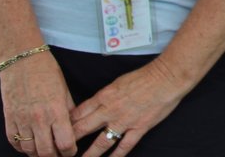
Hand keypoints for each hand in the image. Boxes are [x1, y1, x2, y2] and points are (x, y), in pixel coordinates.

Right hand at [0, 52, 76, 156]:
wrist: (22, 60)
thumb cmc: (47, 72)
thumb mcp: (65, 90)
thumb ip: (69, 111)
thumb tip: (74, 128)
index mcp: (56, 111)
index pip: (65, 143)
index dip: (70, 152)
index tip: (72, 151)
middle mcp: (38, 120)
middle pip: (46, 153)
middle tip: (59, 155)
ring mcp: (22, 121)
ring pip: (29, 151)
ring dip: (39, 154)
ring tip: (46, 151)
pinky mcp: (9, 120)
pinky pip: (14, 143)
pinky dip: (23, 148)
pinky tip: (30, 145)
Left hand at [69, 57, 188, 155]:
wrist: (167, 77)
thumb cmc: (145, 76)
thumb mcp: (118, 82)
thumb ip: (104, 96)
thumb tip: (93, 106)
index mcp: (104, 96)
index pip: (77, 113)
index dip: (65, 124)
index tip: (57, 132)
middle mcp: (110, 110)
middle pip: (82, 129)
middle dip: (68, 141)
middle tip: (59, 151)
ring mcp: (124, 121)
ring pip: (100, 143)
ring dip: (88, 155)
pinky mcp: (139, 128)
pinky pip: (124, 146)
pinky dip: (116, 156)